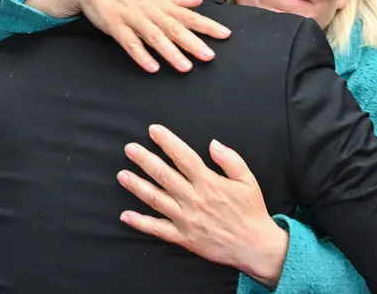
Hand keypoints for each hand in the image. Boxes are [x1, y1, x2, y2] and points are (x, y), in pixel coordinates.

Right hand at [29, 0, 231, 72]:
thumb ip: (178, 0)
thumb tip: (200, 0)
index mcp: (162, 5)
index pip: (189, 16)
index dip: (207, 26)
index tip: (226, 35)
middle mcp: (151, 11)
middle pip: (175, 29)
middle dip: (193, 43)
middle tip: (210, 57)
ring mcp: (133, 19)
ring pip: (154, 38)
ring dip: (170, 53)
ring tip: (185, 68)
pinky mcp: (116, 27)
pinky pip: (130, 43)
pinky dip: (141, 55)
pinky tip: (152, 67)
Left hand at [118, 125, 287, 287]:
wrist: (255, 246)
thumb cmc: (251, 211)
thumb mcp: (248, 180)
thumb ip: (230, 159)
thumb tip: (212, 143)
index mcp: (209, 182)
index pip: (183, 157)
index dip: (167, 142)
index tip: (153, 130)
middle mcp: (194, 199)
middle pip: (164, 175)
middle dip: (145, 160)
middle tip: (129, 149)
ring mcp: (186, 219)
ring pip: (157, 200)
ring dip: (137, 186)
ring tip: (122, 175)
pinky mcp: (184, 238)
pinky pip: (158, 229)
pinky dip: (141, 223)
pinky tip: (125, 215)